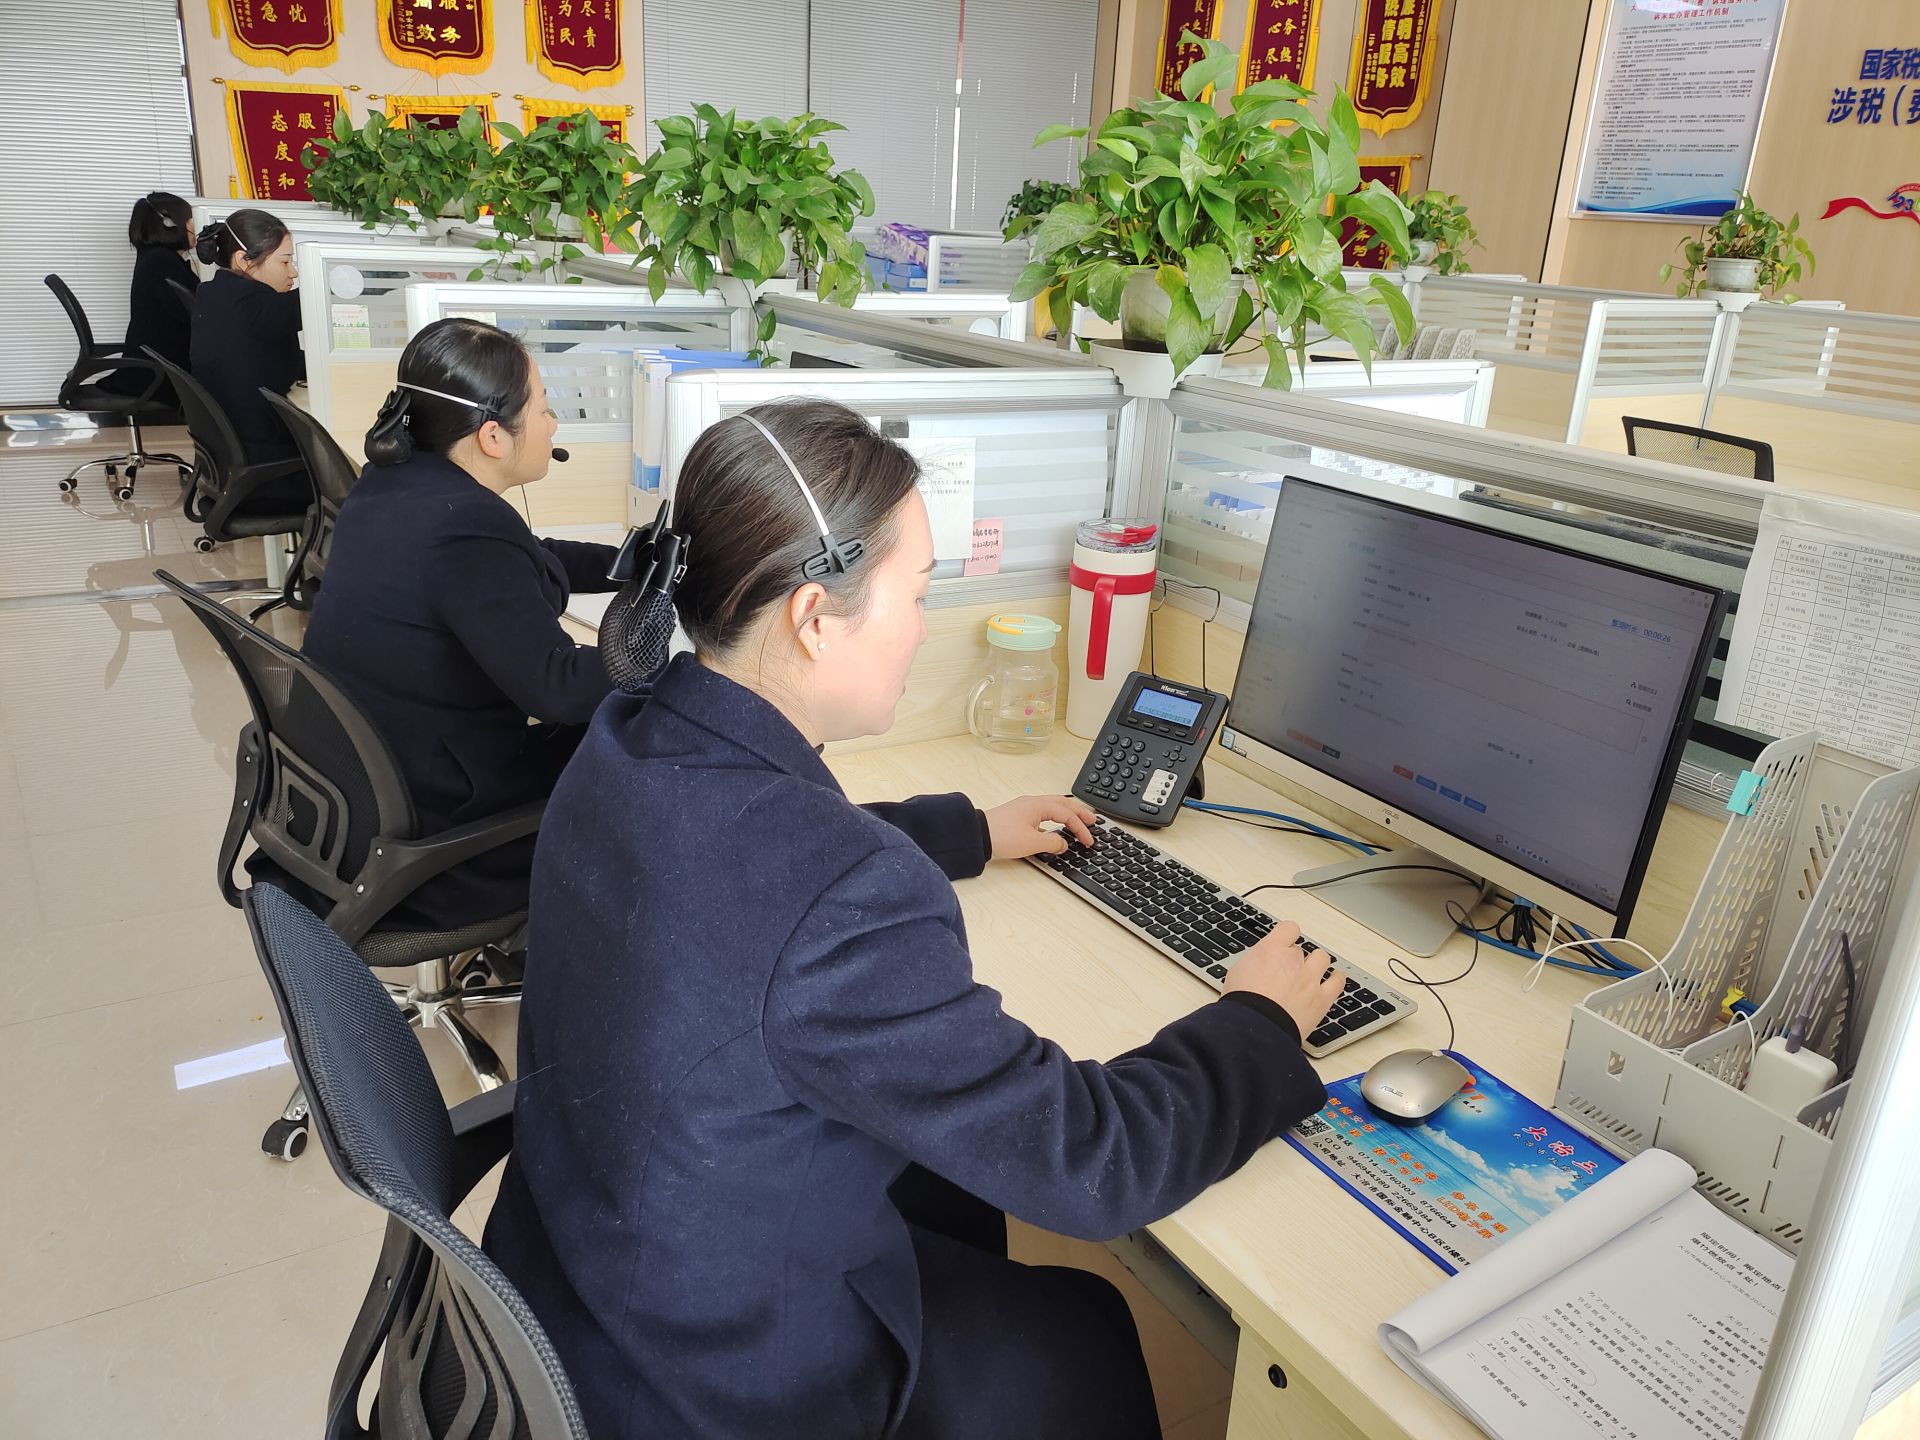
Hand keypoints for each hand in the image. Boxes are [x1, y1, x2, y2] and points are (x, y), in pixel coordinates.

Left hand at [985, 795, 1096, 860]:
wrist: (977, 836)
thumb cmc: (1001, 836)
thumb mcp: (1032, 843)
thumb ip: (1053, 842)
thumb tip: (1063, 843)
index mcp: (1039, 805)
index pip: (1067, 814)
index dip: (1080, 828)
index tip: (1088, 840)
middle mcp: (1033, 803)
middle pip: (1063, 804)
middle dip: (1079, 812)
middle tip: (1093, 820)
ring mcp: (1025, 808)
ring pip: (1053, 807)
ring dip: (1068, 813)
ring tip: (1078, 820)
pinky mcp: (1018, 816)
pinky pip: (1043, 812)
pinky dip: (1055, 817)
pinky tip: (1055, 827)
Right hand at [1223, 921, 1345, 1042]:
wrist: (1255, 1029)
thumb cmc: (1242, 1005)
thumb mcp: (1236, 973)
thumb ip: (1254, 962)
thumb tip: (1257, 963)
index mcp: (1271, 950)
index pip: (1288, 928)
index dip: (1287, 935)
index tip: (1285, 941)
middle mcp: (1293, 961)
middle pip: (1301, 950)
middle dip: (1295, 958)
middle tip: (1287, 970)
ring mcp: (1310, 979)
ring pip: (1322, 958)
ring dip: (1317, 963)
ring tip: (1312, 970)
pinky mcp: (1321, 999)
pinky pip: (1337, 982)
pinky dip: (1336, 979)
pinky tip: (1334, 979)